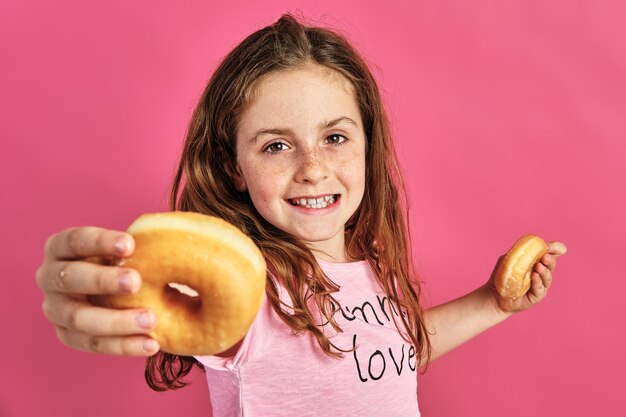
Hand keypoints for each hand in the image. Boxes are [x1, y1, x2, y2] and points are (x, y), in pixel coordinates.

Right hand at [35, 227, 159, 355]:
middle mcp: (49, 277)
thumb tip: (171, 237)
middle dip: (103, 280)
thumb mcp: (124, 248)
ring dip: (116, 321)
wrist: (115, 289)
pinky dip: (122, 345)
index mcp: (60, 248)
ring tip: (151, 321)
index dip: (100, 242)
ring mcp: (54, 309)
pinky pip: (92, 344)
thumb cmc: (123, 259)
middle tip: (136, 282)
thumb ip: (137, 246)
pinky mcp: (67, 335)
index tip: (131, 244)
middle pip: (70, 279)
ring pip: (79, 318)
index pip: (74, 241)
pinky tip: (151, 344)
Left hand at [488, 241, 567, 312]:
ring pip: (547, 278)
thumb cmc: (502, 276)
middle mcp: (541, 273)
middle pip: (551, 265)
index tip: (556, 246)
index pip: (550, 254)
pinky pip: (539, 289)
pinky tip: (534, 276)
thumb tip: (527, 243)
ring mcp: (540, 285)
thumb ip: (518, 251)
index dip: (555, 249)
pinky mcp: (536, 296)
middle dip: (550, 260)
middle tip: (545, 256)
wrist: (494, 294)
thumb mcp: (508, 260)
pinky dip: (538, 282)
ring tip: (538, 266)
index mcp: (537, 262)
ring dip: (544, 271)